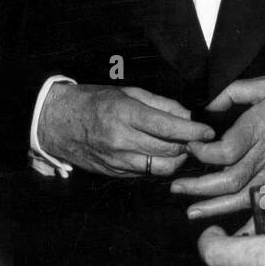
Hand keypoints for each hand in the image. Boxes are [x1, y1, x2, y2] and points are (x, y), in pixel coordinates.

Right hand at [37, 82, 214, 177]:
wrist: (56, 122)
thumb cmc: (92, 100)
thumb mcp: (126, 92)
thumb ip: (159, 104)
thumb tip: (186, 115)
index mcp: (124, 114)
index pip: (168, 128)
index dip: (193, 131)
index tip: (208, 131)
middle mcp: (122, 141)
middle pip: (170, 150)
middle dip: (189, 145)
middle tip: (198, 137)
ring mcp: (117, 161)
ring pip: (162, 168)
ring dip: (178, 159)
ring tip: (182, 147)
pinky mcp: (114, 173)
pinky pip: (146, 172)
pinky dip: (159, 164)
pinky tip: (160, 153)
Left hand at [171, 76, 264, 218]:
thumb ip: (233, 92)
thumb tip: (209, 104)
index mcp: (259, 127)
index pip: (224, 150)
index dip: (203, 152)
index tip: (190, 147)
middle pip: (229, 180)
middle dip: (199, 188)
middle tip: (177, 188)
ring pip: (243, 197)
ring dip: (215, 207)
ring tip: (192, 211)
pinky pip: (264, 204)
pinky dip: (246, 218)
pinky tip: (230, 227)